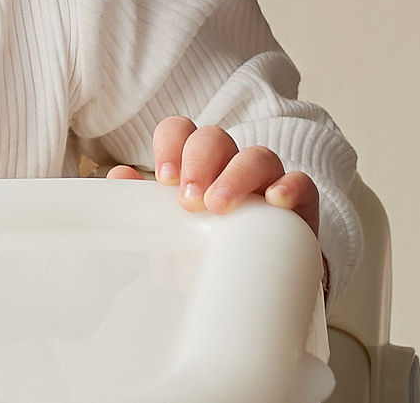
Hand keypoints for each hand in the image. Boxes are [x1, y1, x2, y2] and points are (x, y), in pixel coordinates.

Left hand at [107, 119, 318, 235]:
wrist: (261, 287)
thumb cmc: (211, 251)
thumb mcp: (176, 234)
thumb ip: (147, 208)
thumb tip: (118, 178)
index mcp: (198, 166)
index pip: (182, 131)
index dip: (171, 144)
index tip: (165, 178)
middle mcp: (231, 166)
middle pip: (216, 138)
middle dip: (200, 161)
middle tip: (189, 200)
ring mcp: (267, 181)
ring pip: (257, 155)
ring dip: (236, 175)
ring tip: (219, 206)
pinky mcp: (300, 206)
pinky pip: (301, 184)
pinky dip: (289, 186)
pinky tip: (275, 201)